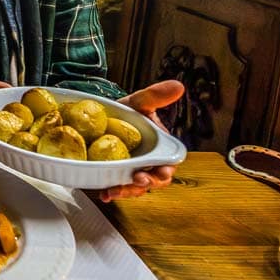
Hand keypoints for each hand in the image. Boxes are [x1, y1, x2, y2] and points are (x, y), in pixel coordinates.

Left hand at [98, 79, 183, 202]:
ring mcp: (129, 170)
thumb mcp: (139, 102)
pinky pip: (114, 185)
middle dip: (145, 184)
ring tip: (115, 190)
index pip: (167, 165)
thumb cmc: (127, 110)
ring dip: (126, 191)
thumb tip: (178, 86)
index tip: (160, 172)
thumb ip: (156, 96)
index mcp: (159, 149)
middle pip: (152, 181)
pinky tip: (103, 193)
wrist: (101, 116)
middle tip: (137, 180)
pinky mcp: (114, 174)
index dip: (165, 172)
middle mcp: (146, 163)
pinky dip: (109, 190)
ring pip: (133, 187)